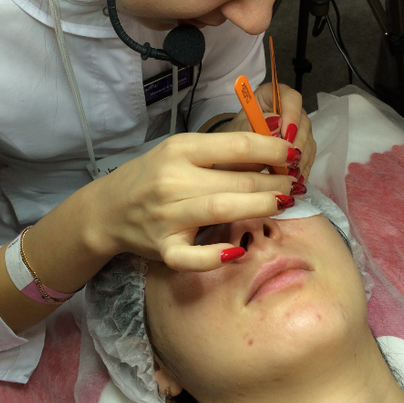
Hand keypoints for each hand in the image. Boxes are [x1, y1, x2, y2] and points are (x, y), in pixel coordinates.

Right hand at [94, 132, 298, 271]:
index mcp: (179, 150)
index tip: (292, 154)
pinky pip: (192, 257)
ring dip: (260, 207)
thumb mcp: (180, 152)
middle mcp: (172, 180)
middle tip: (295, 183)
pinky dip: (216, 256)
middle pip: (236, 181)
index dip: (272, 149)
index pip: (236, 145)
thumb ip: (218, 152)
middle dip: (274, 182)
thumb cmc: (152, 176)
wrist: (108, 209)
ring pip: (222, 210)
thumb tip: (270, 154)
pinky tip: (238, 251)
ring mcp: (167, 216)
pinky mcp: (163, 248)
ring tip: (283, 203)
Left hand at [217, 82, 315, 180]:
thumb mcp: (237, 131)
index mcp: (271, 96)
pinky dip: (303, 167)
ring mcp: (296, 127)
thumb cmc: (233, 137)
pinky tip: (296, 178)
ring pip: (308, 139)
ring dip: (302, 158)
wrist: (232, 152)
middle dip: (297, 142)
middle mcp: (288, 109)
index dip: (292, 114)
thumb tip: (275, 123)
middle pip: (302, 121)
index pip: (290, 98)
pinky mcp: (301, 144)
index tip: (286, 134)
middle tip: (290, 160)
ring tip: (292, 173)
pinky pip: (308, 154)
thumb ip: (253, 126)